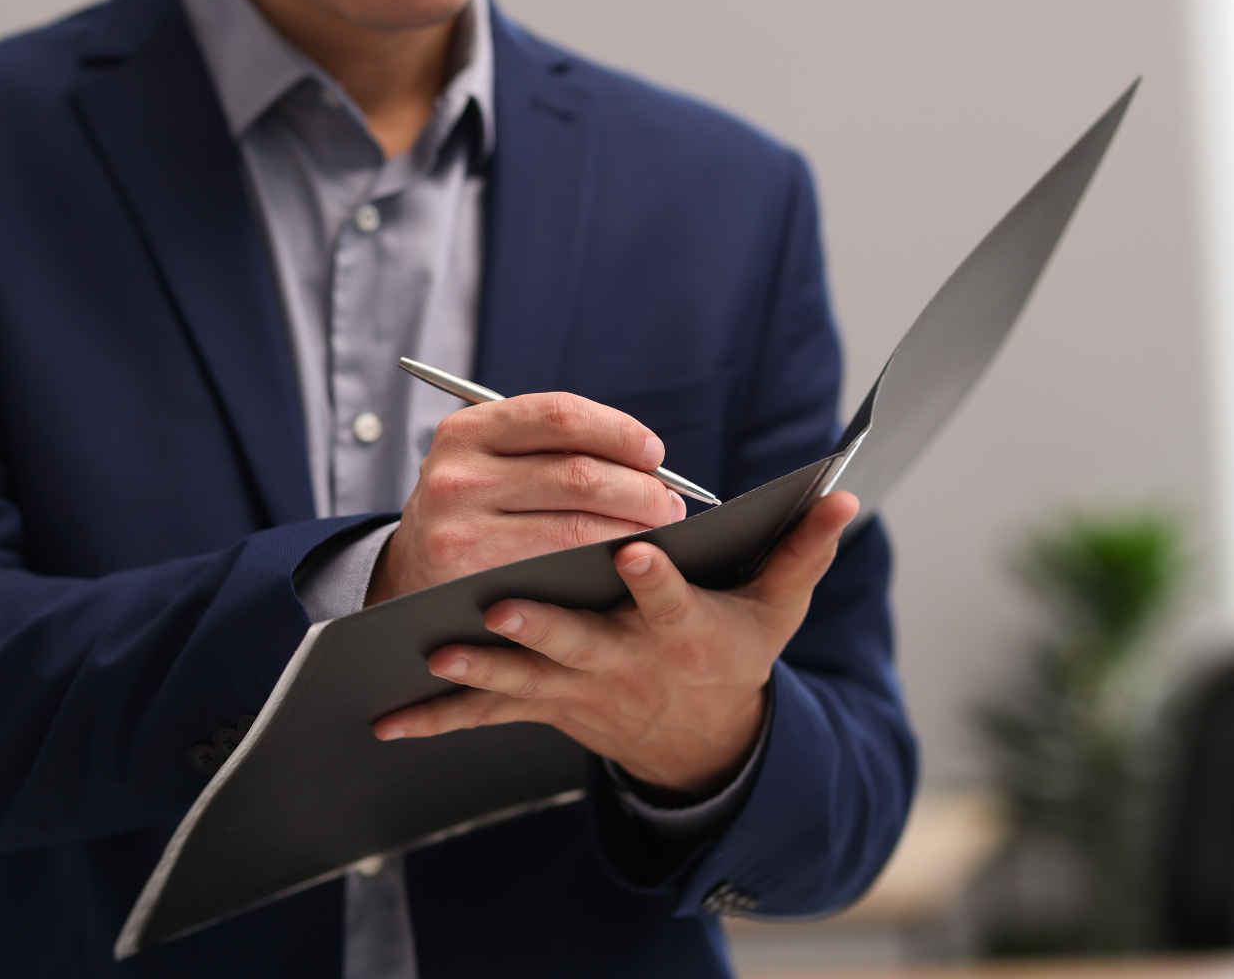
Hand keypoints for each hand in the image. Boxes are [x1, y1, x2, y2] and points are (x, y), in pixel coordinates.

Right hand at [367, 392, 687, 604]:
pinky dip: (607, 561)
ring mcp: (460, 529)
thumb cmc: (475, 511)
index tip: (654, 453)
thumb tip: (647, 459)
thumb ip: (549, 449)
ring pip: (578, 524)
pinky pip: (562, 567)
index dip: (618, 431)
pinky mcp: (471, 577)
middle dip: (641, 488)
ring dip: (635, 527)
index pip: (560, 415)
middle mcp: (457, 475)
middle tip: (670, 502)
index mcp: (467, 431)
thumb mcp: (489, 463)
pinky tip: (626, 560)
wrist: (411, 575)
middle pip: (579, 473)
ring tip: (658, 531)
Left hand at [373, 491, 860, 798]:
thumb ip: (805, 549)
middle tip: (504, 607)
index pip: (671, 602)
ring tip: (438, 654)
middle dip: (544, 628)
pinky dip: (438, 720)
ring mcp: (579, 689)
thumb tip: (844, 495)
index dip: (657, 579)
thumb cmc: (733, 652)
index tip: (638, 549)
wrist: (698, 736)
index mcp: (683, 632)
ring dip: (481, 671)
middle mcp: (626, 663)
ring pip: (524, 680)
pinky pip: (487, 717)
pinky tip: (388, 721)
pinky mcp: (545, 705)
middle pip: (582, 644)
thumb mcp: (778, 608)